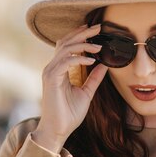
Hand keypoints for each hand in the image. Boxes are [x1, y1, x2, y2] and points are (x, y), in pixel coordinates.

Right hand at [33, 24, 108, 152]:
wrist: (58, 130)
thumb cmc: (69, 114)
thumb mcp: (87, 93)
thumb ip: (94, 78)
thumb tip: (105, 65)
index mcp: (59, 69)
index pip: (67, 45)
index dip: (80, 35)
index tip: (95, 30)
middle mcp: (52, 68)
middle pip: (66, 42)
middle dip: (82, 33)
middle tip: (99, 26)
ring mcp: (50, 72)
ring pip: (65, 49)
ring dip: (83, 44)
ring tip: (98, 45)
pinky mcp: (51, 79)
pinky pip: (66, 62)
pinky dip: (79, 58)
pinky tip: (92, 60)